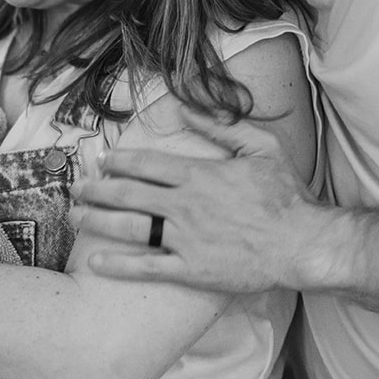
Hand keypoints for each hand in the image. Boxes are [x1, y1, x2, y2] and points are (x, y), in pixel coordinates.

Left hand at [70, 106, 344, 293]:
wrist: (304, 245)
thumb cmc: (287, 196)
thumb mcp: (261, 147)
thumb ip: (221, 126)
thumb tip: (185, 107)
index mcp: (199, 175)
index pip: (145, 164)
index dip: (117, 162)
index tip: (101, 161)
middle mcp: (185, 205)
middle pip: (127, 194)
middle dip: (96, 190)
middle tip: (75, 189)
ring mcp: (186, 239)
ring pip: (130, 228)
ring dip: (97, 222)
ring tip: (75, 217)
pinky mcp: (192, 270)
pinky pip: (147, 268)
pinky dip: (119, 265)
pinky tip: (96, 263)